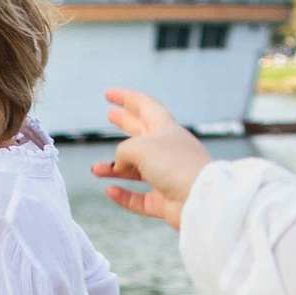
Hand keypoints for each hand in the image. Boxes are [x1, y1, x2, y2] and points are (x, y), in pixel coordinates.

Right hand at [91, 89, 213, 228]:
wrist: (200, 197)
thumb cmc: (174, 164)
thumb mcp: (140, 147)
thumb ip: (123, 152)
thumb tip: (119, 168)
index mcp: (165, 128)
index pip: (145, 106)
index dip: (126, 98)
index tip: (108, 94)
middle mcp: (167, 150)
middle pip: (143, 133)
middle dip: (126, 122)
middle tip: (110, 114)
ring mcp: (167, 176)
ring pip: (136, 170)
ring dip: (114, 169)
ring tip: (95, 169)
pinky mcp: (165, 200)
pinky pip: (140, 198)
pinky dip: (124, 196)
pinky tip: (110, 191)